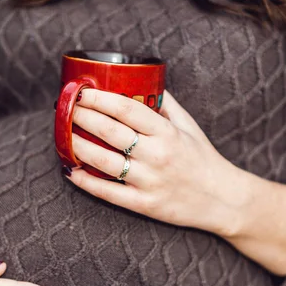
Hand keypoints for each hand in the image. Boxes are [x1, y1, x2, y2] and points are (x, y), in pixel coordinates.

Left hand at [64, 89, 249, 236]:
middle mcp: (157, 155)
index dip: (99, 98)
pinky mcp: (143, 204)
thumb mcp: (189, 126)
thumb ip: (166, 105)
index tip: (81, 91)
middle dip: (81, 117)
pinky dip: (85, 181)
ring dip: (77, 146)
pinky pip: (108, 192)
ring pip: (103, 161)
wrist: (223, 199)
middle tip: (63, 108)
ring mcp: (149, 181)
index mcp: (167, 132)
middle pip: (109, 131)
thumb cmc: (202, 159)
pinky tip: (69, 170)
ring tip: (62, 135)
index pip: (126, 108)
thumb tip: (144, 81)